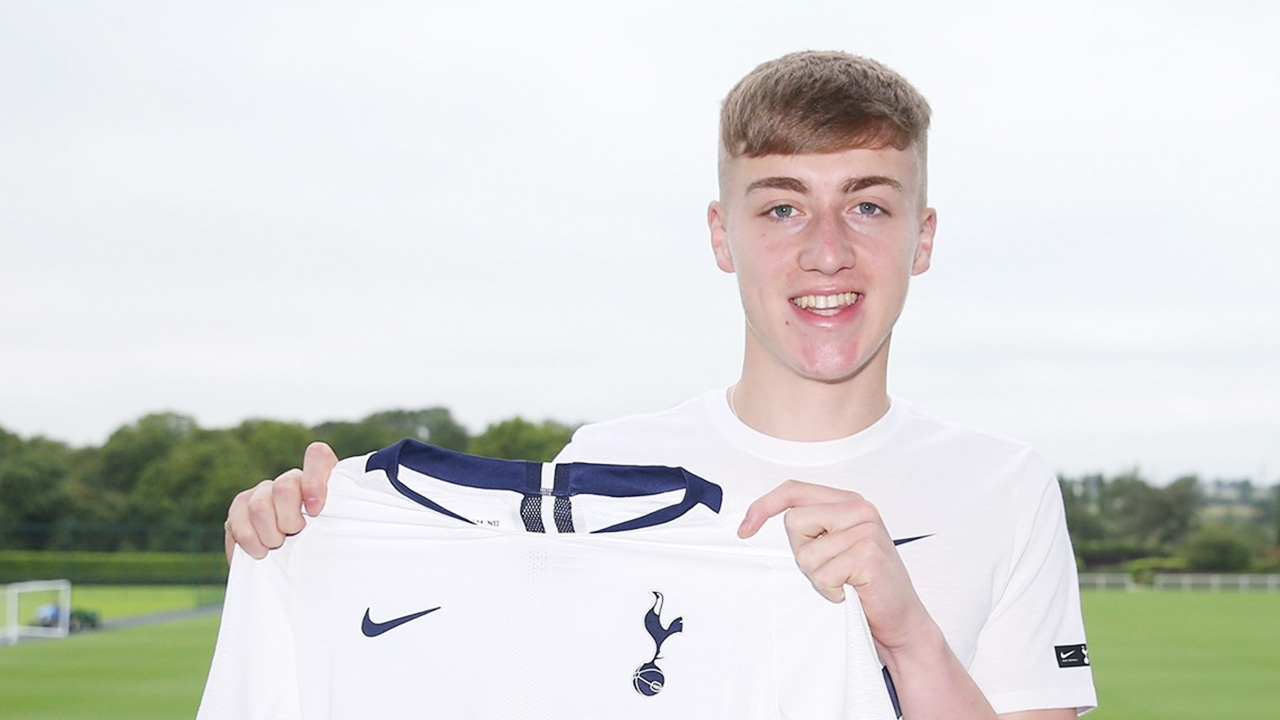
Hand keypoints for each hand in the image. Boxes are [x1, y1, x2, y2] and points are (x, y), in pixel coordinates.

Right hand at [224, 442, 336, 561]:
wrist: (292, 570)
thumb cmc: (324, 547)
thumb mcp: (340, 532)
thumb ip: (347, 518)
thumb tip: (359, 515)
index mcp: (320, 479)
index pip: (317, 456)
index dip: (315, 481)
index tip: (315, 510)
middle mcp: (291, 480)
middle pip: (285, 486)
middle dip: (290, 520)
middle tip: (296, 534)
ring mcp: (263, 491)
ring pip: (259, 505)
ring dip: (271, 534)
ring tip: (279, 545)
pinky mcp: (240, 508)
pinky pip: (237, 519)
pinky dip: (250, 540)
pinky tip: (260, 551)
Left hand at [738, 479, 931, 653]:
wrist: (901, 620)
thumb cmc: (864, 585)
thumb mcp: (835, 546)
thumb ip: (812, 527)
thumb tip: (758, 520)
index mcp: (848, 501)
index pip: (794, 490)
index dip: (764, 506)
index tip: (745, 529)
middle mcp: (859, 509)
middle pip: (794, 522)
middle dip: (802, 552)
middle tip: (830, 568)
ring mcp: (866, 530)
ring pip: (806, 553)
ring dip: (819, 577)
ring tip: (844, 582)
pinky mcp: (867, 554)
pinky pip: (822, 575)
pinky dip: (830, 591)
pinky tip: (850, 592)